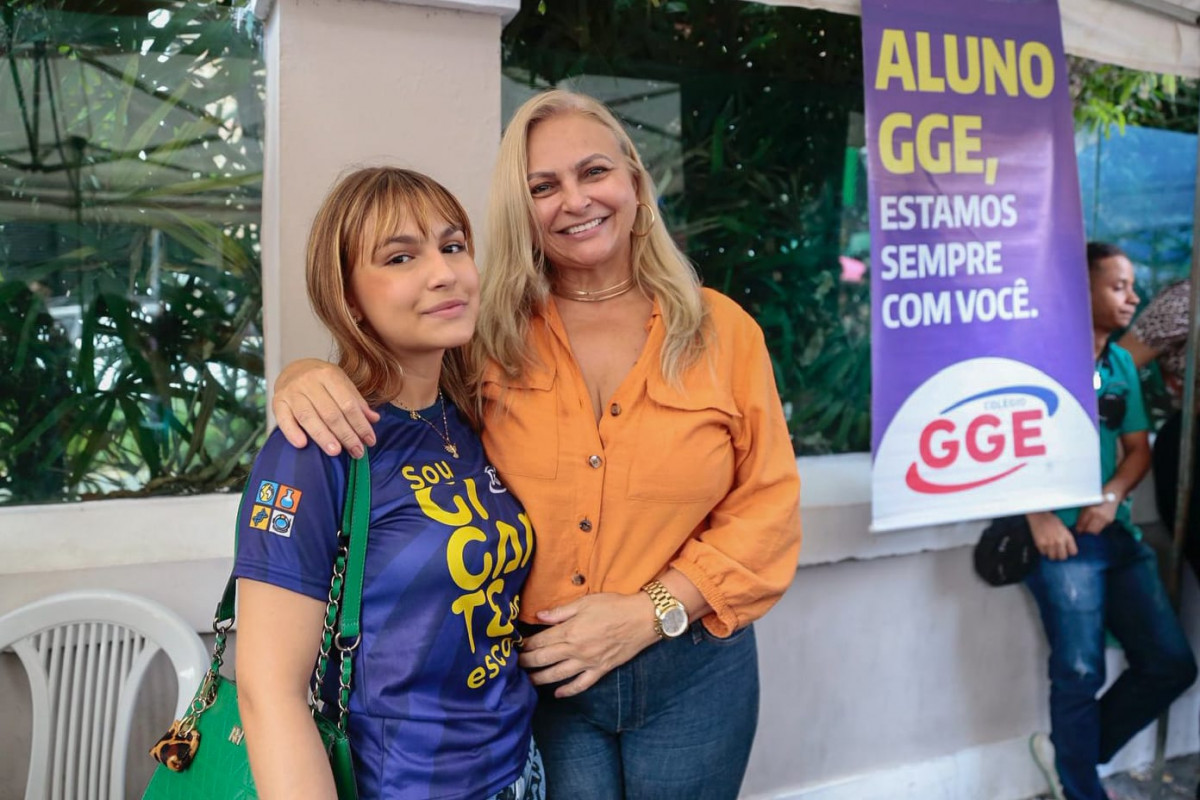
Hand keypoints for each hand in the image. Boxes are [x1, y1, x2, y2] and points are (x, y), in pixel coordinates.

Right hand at [272, 359, 377, 457]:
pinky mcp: (277, 402)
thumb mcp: (342, 384)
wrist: (293, 370)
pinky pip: (283, 419)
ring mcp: (291, 392)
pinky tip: (303, 445)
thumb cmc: (322, 381)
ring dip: (323, 436)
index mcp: (329, 375)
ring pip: (308, 417)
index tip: (370, 440)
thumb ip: (357, 402)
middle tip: (357, 452)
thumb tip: (374, 419)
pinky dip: (292, 432)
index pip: (348, 404)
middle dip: (346, 435)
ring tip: (336, 452)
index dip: (360, 424)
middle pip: (330, 413)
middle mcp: (309, 382)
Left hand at [518, 593, 660, 697]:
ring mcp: (588, 662)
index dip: (526, 644)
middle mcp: (576, 650)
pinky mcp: (600, 670)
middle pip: (543, 660)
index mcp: (570, 631)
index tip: (516, 646)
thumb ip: (561, 611)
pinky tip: (557, 693)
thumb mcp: (585, 602)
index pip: (540, 641)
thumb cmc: (614, 606)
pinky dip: (568, 691)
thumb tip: (539, 616)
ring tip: (528, 681)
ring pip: (557, 675)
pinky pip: (581, 685)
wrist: (642, 619)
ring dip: (540, 679)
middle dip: (526, 662)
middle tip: (516, 664)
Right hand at [1028, 513, 1076, 560]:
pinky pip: (1044, 553)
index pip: (1073, 552)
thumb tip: (1068, 549)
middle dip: (1061, 555)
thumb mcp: (1064, 529)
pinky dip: (1044, 551)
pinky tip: (1044, 545)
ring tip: (1050, 549)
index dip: (1070, 551)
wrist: (1039, 515)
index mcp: (1067, 537)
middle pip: (1063, 557)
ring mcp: (1049, 543)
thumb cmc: (1052, 520)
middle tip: (1058, 551)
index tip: (1067, 550)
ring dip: (1052, 554)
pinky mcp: (1040, 544)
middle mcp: (1059, 541)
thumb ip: (1066, 539)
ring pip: (1053, 557)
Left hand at [1076, 494, 1117, 533]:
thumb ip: (1082, 515)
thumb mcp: (1087, 505)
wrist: (1112, 494)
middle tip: (1082, 532)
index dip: (1079, 528)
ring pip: (1096, 531)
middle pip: (1090, 530)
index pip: (1083, 524)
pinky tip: (1094, 525)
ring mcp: (1105, 518)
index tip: (1078, 530)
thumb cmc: (1097, 498)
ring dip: (1091, 531)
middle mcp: (1099, 515)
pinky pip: (1101, 528)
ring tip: (1087, 530)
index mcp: (1091, 511)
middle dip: (1085, 532)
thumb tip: (1078, 526)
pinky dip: (1097, 528)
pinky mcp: (1110, 520)